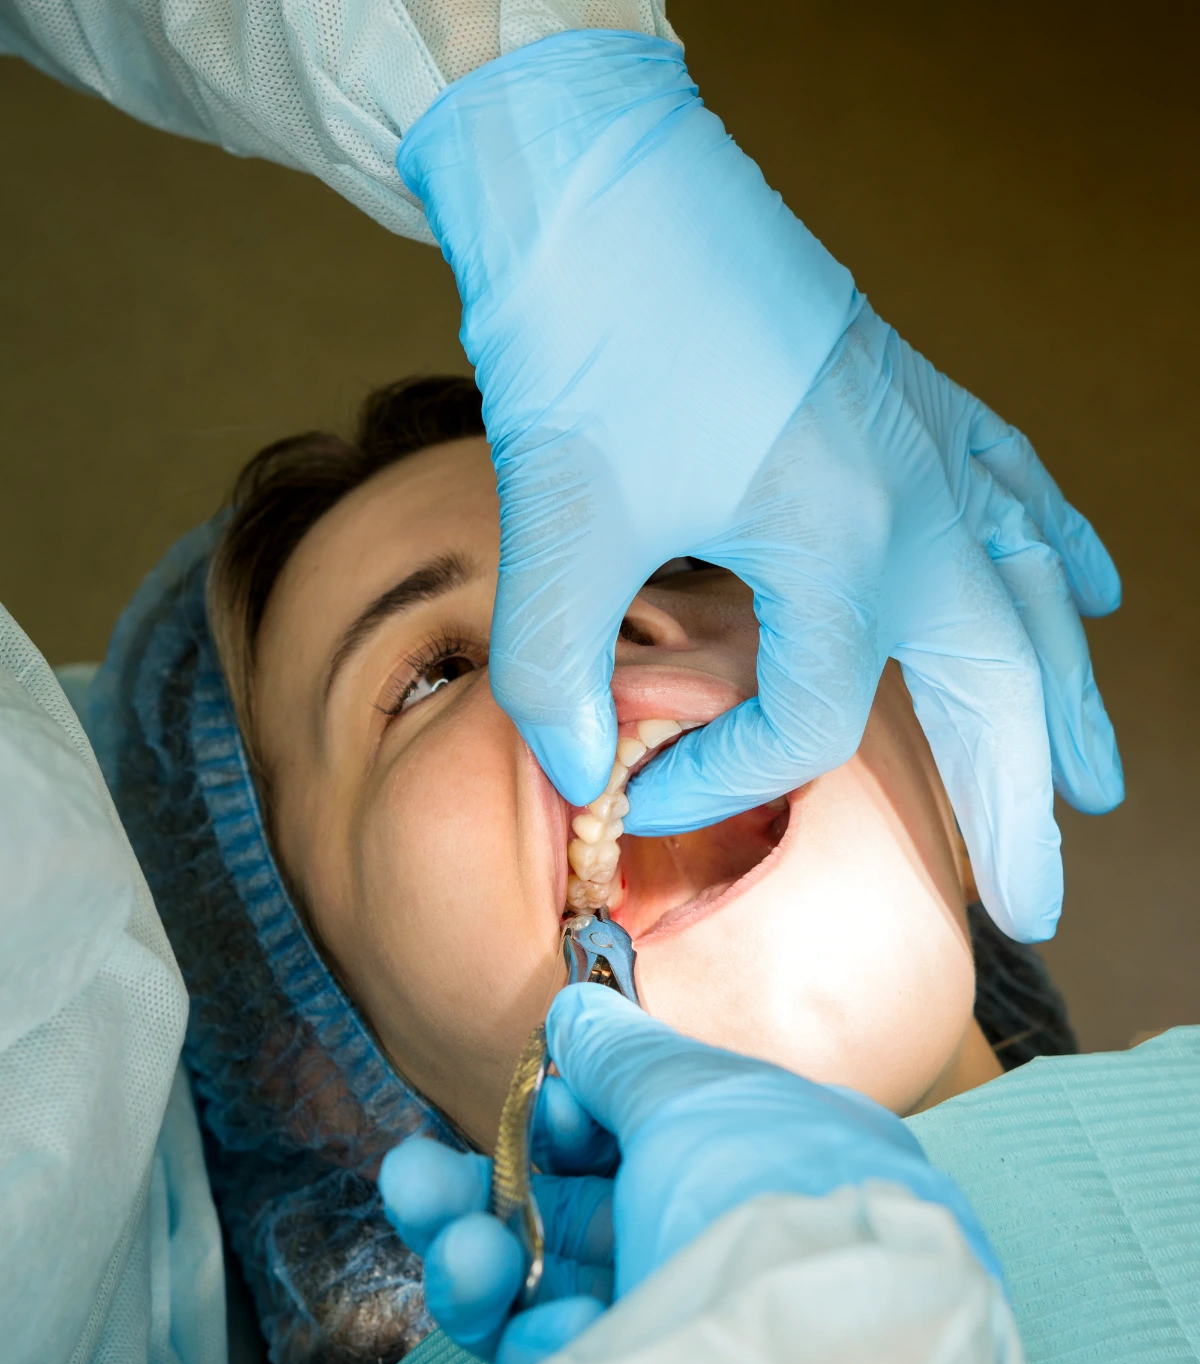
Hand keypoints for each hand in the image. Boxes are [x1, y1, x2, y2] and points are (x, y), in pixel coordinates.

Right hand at [380, 982, 999, 1363]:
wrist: (812, 1356)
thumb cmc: (767, 1201)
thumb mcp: (692, 1094)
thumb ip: (621, 1053)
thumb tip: (575, 1010)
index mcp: (738, 1164)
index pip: (625, 1141)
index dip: (563, 1123)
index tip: (542, 1103)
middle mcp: (702, 1246)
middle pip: (559, 1218)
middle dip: (474, 1192)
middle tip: (414, 1177)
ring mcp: (669, 1324)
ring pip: (535, 1294)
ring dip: (477, 1263)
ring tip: (464, 1255)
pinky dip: (536, 1345)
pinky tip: (565, 1332)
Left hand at [397, 31, 1120, 941]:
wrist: (599, 174)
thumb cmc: (590, 326)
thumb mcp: (562, 513)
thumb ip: (559, 666)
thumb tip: (577, 767)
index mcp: (842, 537)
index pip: (806, 720)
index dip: (726, 779)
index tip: (645, 789)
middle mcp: (913, 494)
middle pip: (991, 685)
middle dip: (1015, 804)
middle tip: (1033, 901)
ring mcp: (923, 436)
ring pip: (1029, 590)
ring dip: (1060, 692)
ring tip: (1095, 777)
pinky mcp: (903, 389)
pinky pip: (1014, 482)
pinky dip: (1050, 543)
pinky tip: (1080, 581)